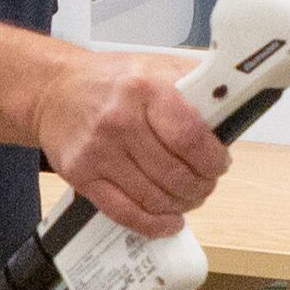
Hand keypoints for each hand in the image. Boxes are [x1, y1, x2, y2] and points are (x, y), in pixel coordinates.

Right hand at [36, 49, 226, 234]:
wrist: (54, 91)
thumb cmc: (112, 80)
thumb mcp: (157, 65)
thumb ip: (196, 84)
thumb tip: (235, 108)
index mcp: (146, 89)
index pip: (192, 138)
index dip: (213, 160)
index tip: (219, 163)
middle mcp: (120, 120)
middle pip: (176, 175)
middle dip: (201, 186)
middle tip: (205, 182)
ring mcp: (99, 151)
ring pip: (155, 198)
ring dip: (181, 205)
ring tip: (187, 197)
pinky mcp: (82, 176)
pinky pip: (126, 213)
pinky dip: (154, 224)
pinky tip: (168, 220)